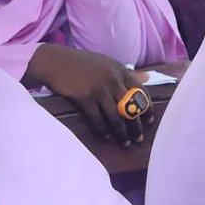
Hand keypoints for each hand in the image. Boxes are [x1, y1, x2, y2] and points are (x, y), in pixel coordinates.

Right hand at [21, 43, 145, 145]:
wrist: (55, 61)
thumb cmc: (82, 63)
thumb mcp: (107, 63)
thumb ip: (127, 73)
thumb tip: (148, 78)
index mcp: (120, 70)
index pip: (141, 92)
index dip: (147, 109)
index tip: (149, 122)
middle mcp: (112, 79)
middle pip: (130, 107)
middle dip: (136, 126)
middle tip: (139, 139)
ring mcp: (99, 88)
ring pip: (116, 116)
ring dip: (121, 132)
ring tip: (125, 142)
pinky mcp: (84, 97)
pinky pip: (97, 118)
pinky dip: (102, 130)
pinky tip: (105, 136)